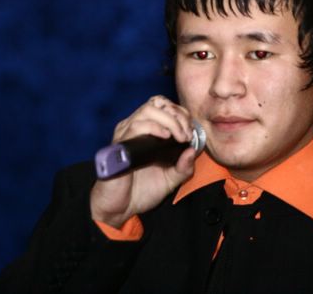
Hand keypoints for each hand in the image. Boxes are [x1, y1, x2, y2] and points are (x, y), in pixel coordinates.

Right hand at [90, 95, 197, 227]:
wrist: (119, 209)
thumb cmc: (141, 192)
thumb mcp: (170, 180)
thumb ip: (184, 167)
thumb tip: (193, 150)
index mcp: (146, 131)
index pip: (164, 106)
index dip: (180, 113)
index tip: (191, 132)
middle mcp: (134, 128)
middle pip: (157, 103)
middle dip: (178, 115)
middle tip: (187, 134)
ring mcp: (126, 134)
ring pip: (148, 110)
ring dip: (169, 120)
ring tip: (179, 136)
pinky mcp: (119, 145)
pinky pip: (136, 126)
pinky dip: (154, 127)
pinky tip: (165, 137)